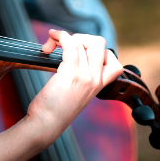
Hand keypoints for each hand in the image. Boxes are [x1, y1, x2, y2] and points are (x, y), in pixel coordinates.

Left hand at [25, 30, 123, 144]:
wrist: (46, 124)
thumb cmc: (54, 109)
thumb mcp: (75, 92)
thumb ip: (80, 76)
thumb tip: (72, 53)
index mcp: (99, 85)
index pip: (114, 61)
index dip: (96, 51)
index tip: (79, 54)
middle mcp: (96, 79)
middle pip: (100, 43)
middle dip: (80, 38)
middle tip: (64, 48)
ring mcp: (86, 76)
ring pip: (83, 41)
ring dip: (64, 37)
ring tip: (51, 46)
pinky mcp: (71, 74)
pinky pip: (71, 44)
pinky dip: (59, 36)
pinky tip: (51, 38)